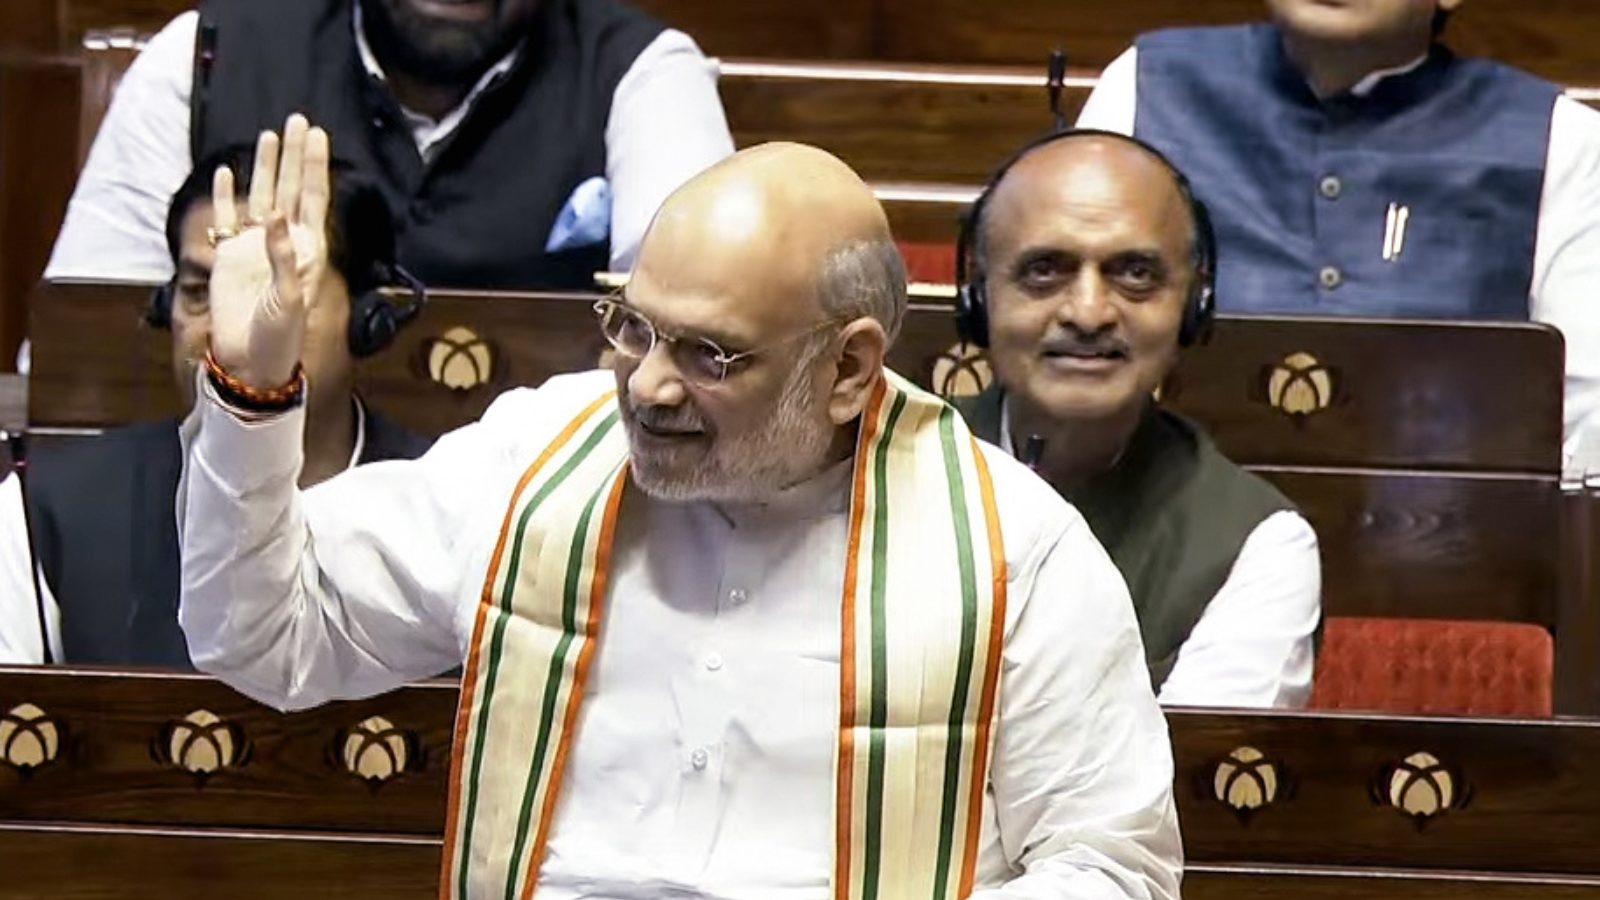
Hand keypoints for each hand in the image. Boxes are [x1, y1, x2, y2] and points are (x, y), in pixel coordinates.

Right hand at [206, 114, 330, 390]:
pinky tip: (227, 173)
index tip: (319, 137)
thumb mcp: (287, 299)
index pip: (313, 199)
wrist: (249, 361)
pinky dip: (225, 196)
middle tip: (298, 120)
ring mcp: (255, 247)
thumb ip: (282, 257)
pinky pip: (226, 219)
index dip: (315, 167)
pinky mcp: (228, 256)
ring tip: (271, 135)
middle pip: (290, 189)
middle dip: (294, 156)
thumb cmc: (279, 337)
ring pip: (261, 196)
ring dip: (266, 167)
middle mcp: (284, 243)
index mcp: (307, 251)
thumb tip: (277, 216)